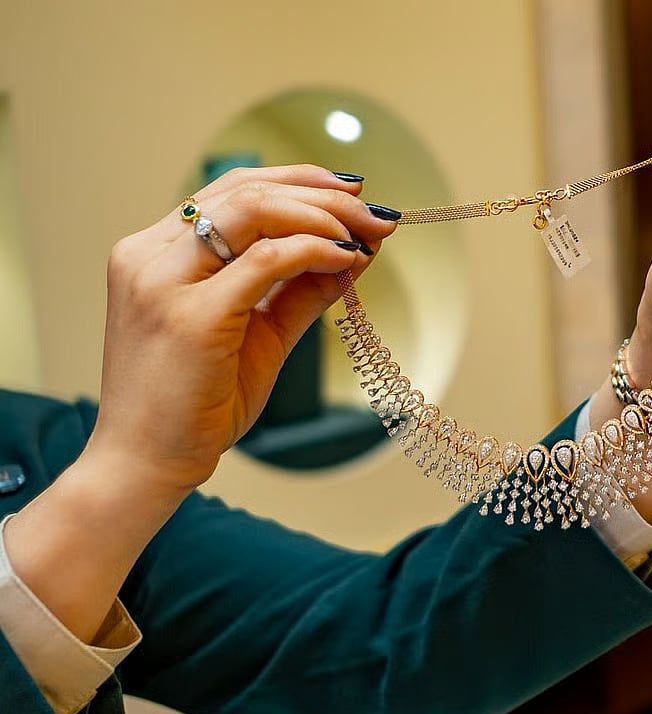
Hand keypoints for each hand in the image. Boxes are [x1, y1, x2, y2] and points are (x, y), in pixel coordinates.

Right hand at [88, 165, 399, 490]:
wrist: (147, 463)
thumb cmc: (195, 403)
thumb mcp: (256, 334)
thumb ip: (298, 290)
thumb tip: (354, 252)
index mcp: (153, 252)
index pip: (231, 190)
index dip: (298, 182)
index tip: (351, 194)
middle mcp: (149, 256)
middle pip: (246, 190)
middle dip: (322, 194)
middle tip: (374, 213)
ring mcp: (163, 283)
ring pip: (254, 210)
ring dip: (323, 215)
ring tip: (366, 233)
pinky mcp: (190, 317)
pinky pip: (266, 261)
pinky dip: (315, 250)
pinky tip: (347, 259)